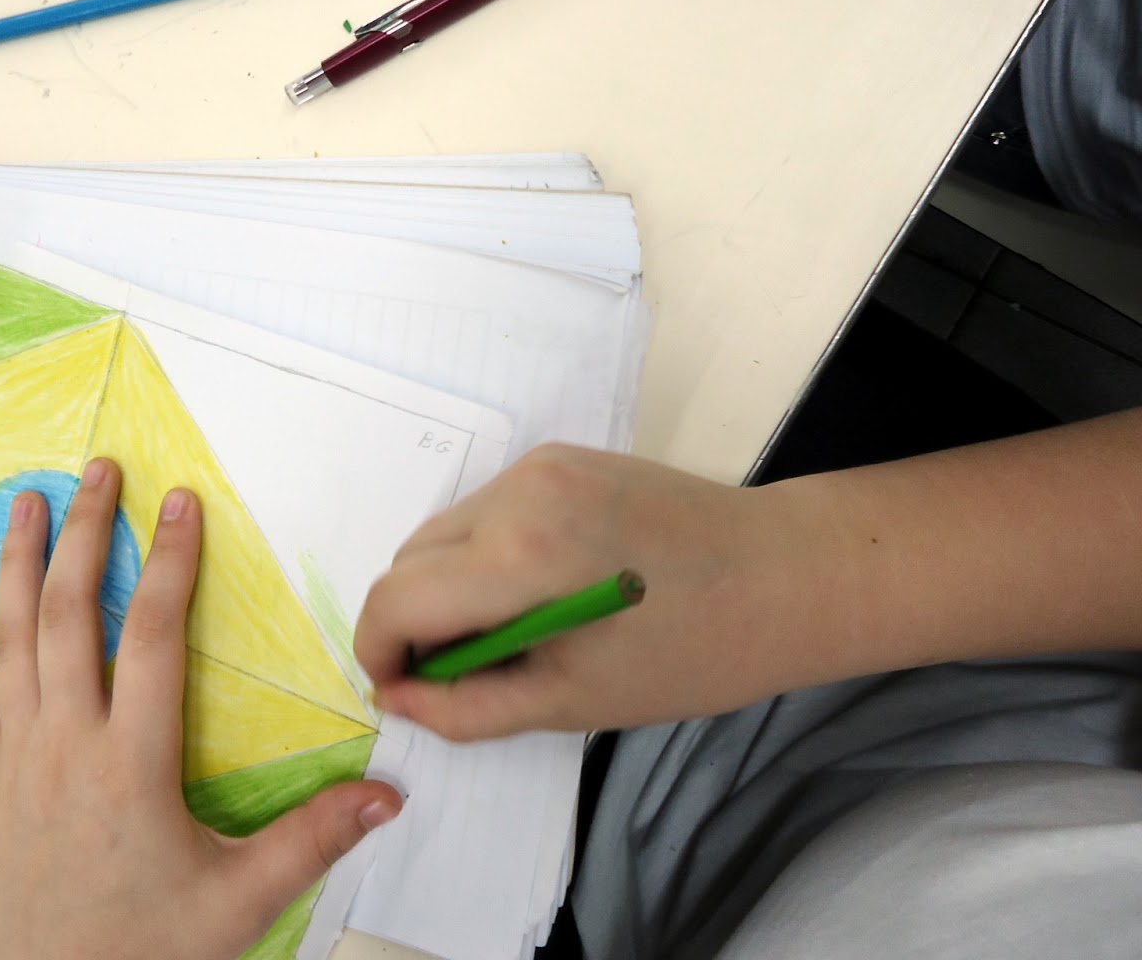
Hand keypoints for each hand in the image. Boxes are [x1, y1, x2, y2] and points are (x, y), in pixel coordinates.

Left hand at [0, 458, 402, 959]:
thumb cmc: (144, 951)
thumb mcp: (238, 901)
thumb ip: (311, 841)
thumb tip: (388, 793)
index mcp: (129, 762)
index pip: (151, 637)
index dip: (170, 563)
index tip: (178, 501)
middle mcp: (65, 745)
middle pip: (69, 615)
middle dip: (87, 534)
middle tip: (98, 470)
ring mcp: (18, 758)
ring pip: (11, 640)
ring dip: (19, 564)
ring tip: (29, 502)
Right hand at [354, 444, 827, 739]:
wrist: (783, 573)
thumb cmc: (691, 653)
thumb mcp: (574, 701)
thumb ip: (471, 706)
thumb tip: (400, 698)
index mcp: (517, 556)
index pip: (397, 598)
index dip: (380, 651)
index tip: (401, 689)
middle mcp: (514, 493)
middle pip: (409, 560)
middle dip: (413, 621)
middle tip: (457, 674)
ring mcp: (536, 466)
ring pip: (443, 532)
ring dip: (445, 586)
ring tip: (501, 634)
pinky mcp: (558, 457)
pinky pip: (484, 509)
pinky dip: (482, 553)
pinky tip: (531, 590)